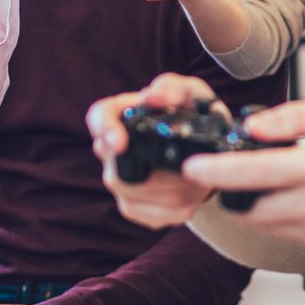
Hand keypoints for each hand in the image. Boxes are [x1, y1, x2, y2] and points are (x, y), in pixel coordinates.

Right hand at [88, 73, 224, 227]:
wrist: (206, 149)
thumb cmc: (193, 114)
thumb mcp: (192, 93)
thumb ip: (174, 88)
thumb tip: (153, 96)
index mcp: (120, 113)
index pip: (99, 117)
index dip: (105, 130)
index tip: (120, 142)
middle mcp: (110, 148)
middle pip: (119, 170)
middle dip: (163, 174)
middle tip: (196, 168)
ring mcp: (117, 179)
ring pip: (136, 196)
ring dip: (176, 192)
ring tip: (202, 181)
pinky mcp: (131, 206)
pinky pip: (150, 216)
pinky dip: (178, 209)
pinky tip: (193, 197)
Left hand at [180, 100, 304, 261]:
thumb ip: (294, 118)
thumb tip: (251, 126)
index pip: (255, 174)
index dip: (218, 172)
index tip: (191, 167)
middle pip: (253, 209)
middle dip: (233, 192)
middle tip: (228, 172)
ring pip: (269, 226)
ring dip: (258, 206)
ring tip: (271, 182)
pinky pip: (292, 236)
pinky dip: (285, 219)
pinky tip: (302, 199)